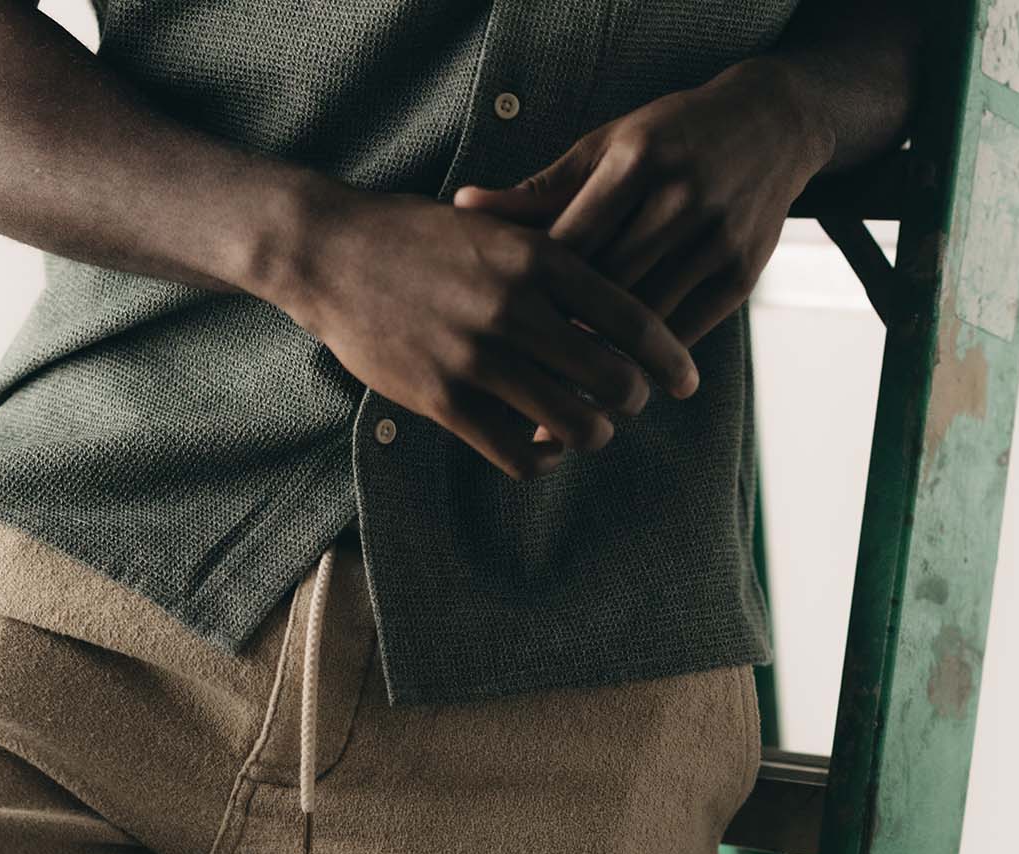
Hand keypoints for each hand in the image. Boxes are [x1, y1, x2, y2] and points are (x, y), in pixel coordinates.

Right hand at [275, 181, 699, 480]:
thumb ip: (553, 255)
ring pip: (571, 425)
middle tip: (628, 406)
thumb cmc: (420, 238)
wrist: (333, 253)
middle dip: (631, 403)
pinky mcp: (443, 400)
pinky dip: (540, 460)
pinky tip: (540, 449)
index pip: (631, 320)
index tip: (685, 384)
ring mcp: (478, 359)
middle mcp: (515, 310)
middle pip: (612, 381)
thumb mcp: (495, 227)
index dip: (668, 360)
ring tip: (586, 431)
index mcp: (538, 260)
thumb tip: (616, 288)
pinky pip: (517, 454)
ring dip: (590, 437)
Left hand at [452, 59, 834, 437]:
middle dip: (565, 340)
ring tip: (564, 406)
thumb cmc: (667, 139)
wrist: (773, 126)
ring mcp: (717, 238)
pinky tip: (616, 386)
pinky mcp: (744, 273)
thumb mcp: (606, 148)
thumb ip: (540, 191)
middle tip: (522, 391)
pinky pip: (685, 330)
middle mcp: (681, 197)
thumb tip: (461, 207)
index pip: (572, 244)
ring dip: (606, 365)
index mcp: (636, 160)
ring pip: (647, 319)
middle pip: (608, 288)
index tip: (500, 339)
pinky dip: (648, 362)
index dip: (535, 296)